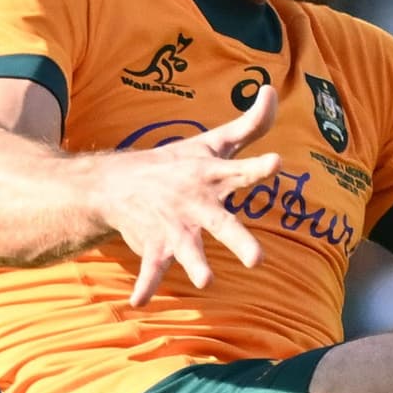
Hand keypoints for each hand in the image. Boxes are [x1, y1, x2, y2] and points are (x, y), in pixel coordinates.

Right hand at [106, 81, 281, 305]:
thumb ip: (251, 124)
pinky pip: (150, 268)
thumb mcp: (214, 142)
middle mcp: (194, 203)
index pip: (241, 171)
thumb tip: (273, 90)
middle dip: (239, 240)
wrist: (117, 182)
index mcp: (212, 177)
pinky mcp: (154, 244)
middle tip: (258, 260)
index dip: (258, 168)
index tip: (275, 164)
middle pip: (221, 223)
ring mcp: (173, 225)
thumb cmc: (177, 163)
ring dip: (194, 265)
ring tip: (206, 282)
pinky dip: (144, 285)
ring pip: (187, 249)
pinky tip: (139, 303)